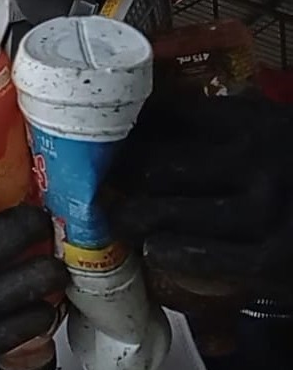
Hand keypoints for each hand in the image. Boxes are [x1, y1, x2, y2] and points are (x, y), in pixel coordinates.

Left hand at [106, 92, 292, 299]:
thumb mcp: (271, 134)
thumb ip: (224, 124)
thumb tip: (148, 112)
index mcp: (255, 122)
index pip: (167, 116)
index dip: (124, 133)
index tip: (98, 143)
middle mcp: (260, 157)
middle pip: (155, 166)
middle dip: (117, 181)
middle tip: (96, 190)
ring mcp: (266, 208)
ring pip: (165, 212)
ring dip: (132, 220)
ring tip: (120, 223)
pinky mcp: (273, 258)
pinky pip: (200, 256)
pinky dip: (169, 253)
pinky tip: (157, 251)